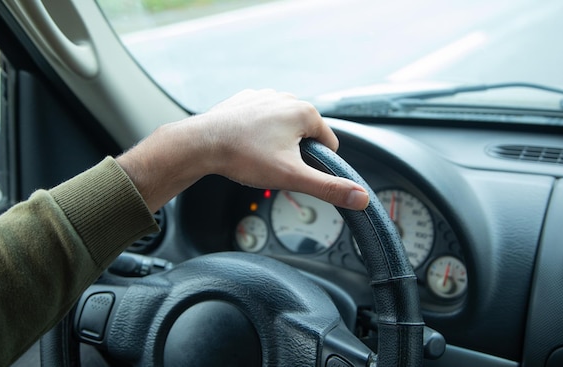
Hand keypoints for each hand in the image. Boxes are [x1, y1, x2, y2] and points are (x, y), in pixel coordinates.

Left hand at [117, 89, 368, 211]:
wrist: (201, 144)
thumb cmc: (244, 157)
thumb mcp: (292, 177)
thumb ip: (329, 188)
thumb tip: (361, 198)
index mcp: (305, 112)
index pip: (329, 144)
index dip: (316, 164)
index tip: (294, 172)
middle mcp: (287, 98)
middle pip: (305, 135)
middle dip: (294, 154)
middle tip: (272, 165)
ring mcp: (265, 96)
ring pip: (283, 127)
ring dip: (276, 143)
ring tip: (256, 155)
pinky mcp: (245, 100)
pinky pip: (262, 119)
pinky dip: (257, 133)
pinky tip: (245, 144)